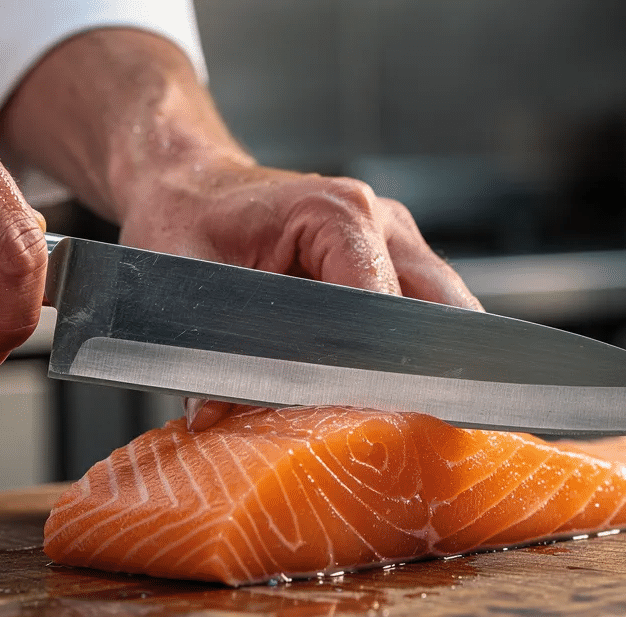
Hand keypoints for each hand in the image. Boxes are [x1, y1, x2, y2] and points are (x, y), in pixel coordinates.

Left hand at [0, 27, 480, 423]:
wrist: (192, 182)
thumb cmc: (189, 215)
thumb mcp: (182, 277)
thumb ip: (202, 344)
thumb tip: (214, 410)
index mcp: (337, 212)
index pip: (381, 305)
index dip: (373, 364)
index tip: (362, 409)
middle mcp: (381, 222)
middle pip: (436, 310)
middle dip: (419, 371)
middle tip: (397, 424)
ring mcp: (396, 241)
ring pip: (442, 313)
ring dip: (422, 363)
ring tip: (398, 413)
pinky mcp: (394, 262)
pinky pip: (424, 312)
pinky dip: (411, 353)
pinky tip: (387, 390)